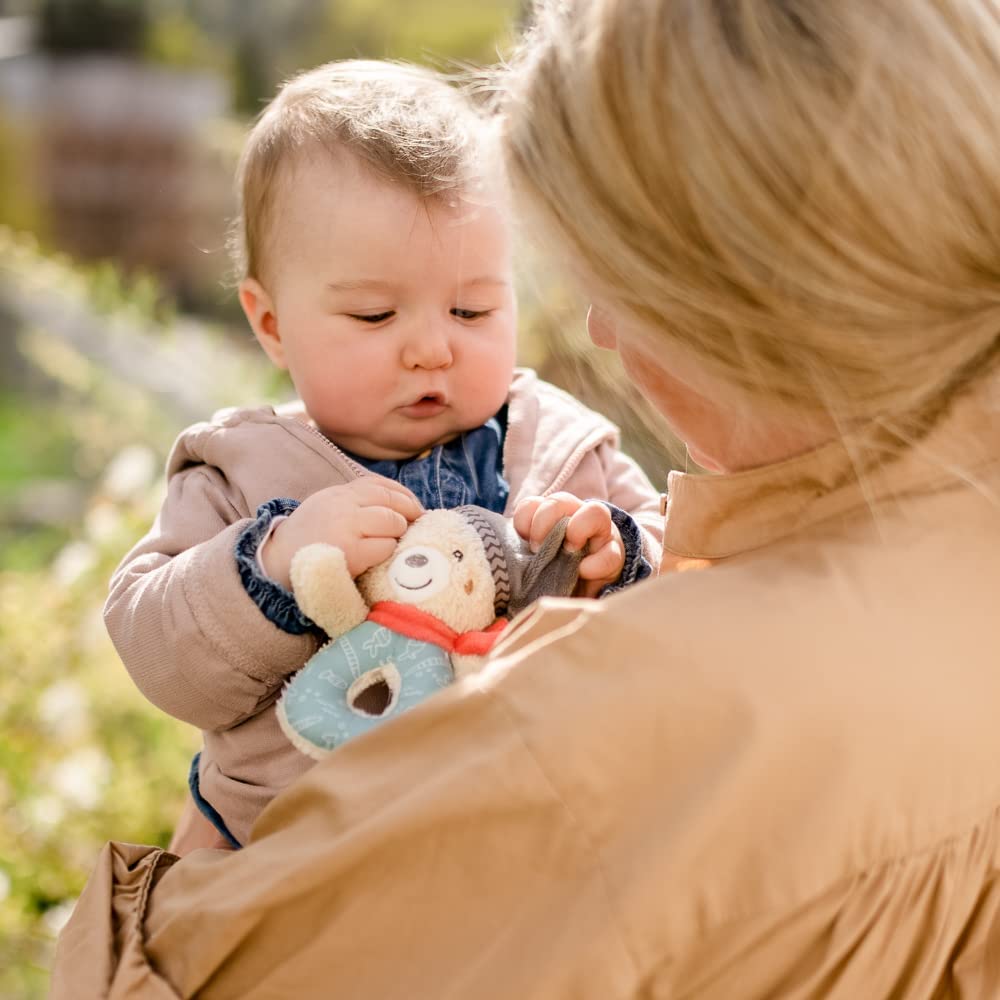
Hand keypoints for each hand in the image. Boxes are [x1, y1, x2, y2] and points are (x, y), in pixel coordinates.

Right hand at [262, 478, 422, 587]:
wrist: (276, 564)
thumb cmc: (308, 538)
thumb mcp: (327, 507)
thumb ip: (357, 501)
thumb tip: (399, 503)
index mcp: (339, 493)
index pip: (381, 485)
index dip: (404, 495)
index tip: (415, 507)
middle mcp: (343, 506)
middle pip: (391, 502)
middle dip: (408, 514)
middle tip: (414, 526)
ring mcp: (347, 528)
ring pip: (393, 523)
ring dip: (398, 534)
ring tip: (391, 542)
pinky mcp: (351, 552)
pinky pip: (385, 547)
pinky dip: (388, 552)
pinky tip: (378, 557)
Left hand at [513, 492, 623, 597]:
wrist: (584, 593)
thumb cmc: (554, 575)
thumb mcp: (534, 564)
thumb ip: (523, 556)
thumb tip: (503, 561)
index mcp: (550, 519)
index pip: (533, 504)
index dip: (524, 517)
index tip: (521, 539)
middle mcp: (575, 518)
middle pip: (560, 500)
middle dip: (545, 520)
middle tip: (537, 548)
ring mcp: (599, 534)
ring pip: (595, 511)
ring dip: (578, 528)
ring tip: (568, 551)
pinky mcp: (615, 555)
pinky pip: (611, 553)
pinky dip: (596, 562)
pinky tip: (584, 571)